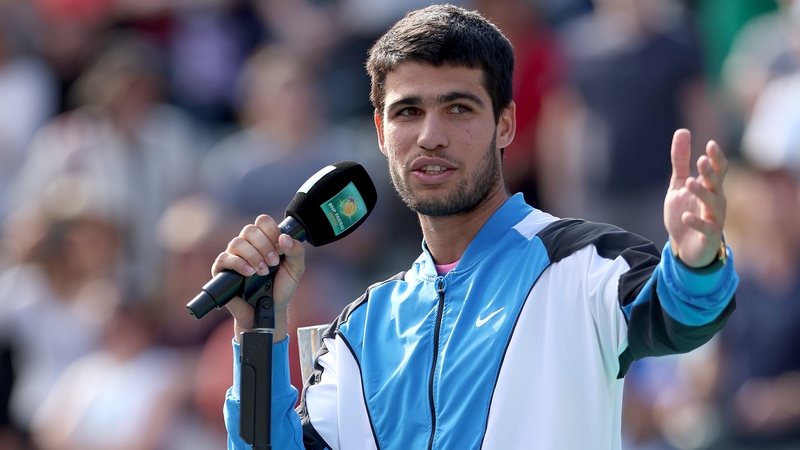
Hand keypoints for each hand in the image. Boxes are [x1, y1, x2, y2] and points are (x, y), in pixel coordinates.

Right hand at [212, 214, 304, 341]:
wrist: (270, 310)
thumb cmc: (281, 287)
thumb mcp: (296, 269)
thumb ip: (296, 251)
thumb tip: (284, 238)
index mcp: (264, 240)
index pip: (263, 221)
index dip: (272, 232)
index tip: (281, 249)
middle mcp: (247, 244)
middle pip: (249, 230)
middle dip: (264, 246)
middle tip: (273, 263)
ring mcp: (233, 256)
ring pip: (237, 242)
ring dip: (253, 256)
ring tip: (262, 272)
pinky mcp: (222, 269)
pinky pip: (224, 258)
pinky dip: (239, 264)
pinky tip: (249, 273)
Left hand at [664, 129, 727, 267]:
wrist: (686, 247)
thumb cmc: (686, 211)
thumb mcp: (678, 185)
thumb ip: (680, 161)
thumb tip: (683, 131)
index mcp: (711, 189)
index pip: (717, 171)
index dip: (716, 158)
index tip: (710, 144)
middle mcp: (716, 202)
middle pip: (716, 185)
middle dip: (710, 173)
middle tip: (701, 160)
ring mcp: (715, 219)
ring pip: (712, 205)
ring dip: (702, 193)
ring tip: (689, 183)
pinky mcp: (709, 237)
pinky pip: (706, 229)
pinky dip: (697, 222)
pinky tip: (686, 216)